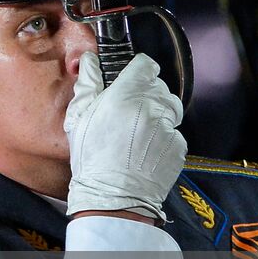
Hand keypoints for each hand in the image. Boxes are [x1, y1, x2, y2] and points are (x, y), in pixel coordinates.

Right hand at [63, 51, 186, 220]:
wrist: (113, 198)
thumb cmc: (92, 159)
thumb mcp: (79, 118)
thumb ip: (88, 83)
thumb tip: (90, 61)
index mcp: (124, 95)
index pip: (145, 65)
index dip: (138, 69)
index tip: (132, 76)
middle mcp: (150, 107)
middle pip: (159, 85)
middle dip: (146, 93)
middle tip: (130, 109)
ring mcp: (167, 127)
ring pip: (170, 107)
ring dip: (158, 112)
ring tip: (141, 129)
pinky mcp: (178, 145)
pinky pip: (174, 131)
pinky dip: (164, 136)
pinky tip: (147, 148)